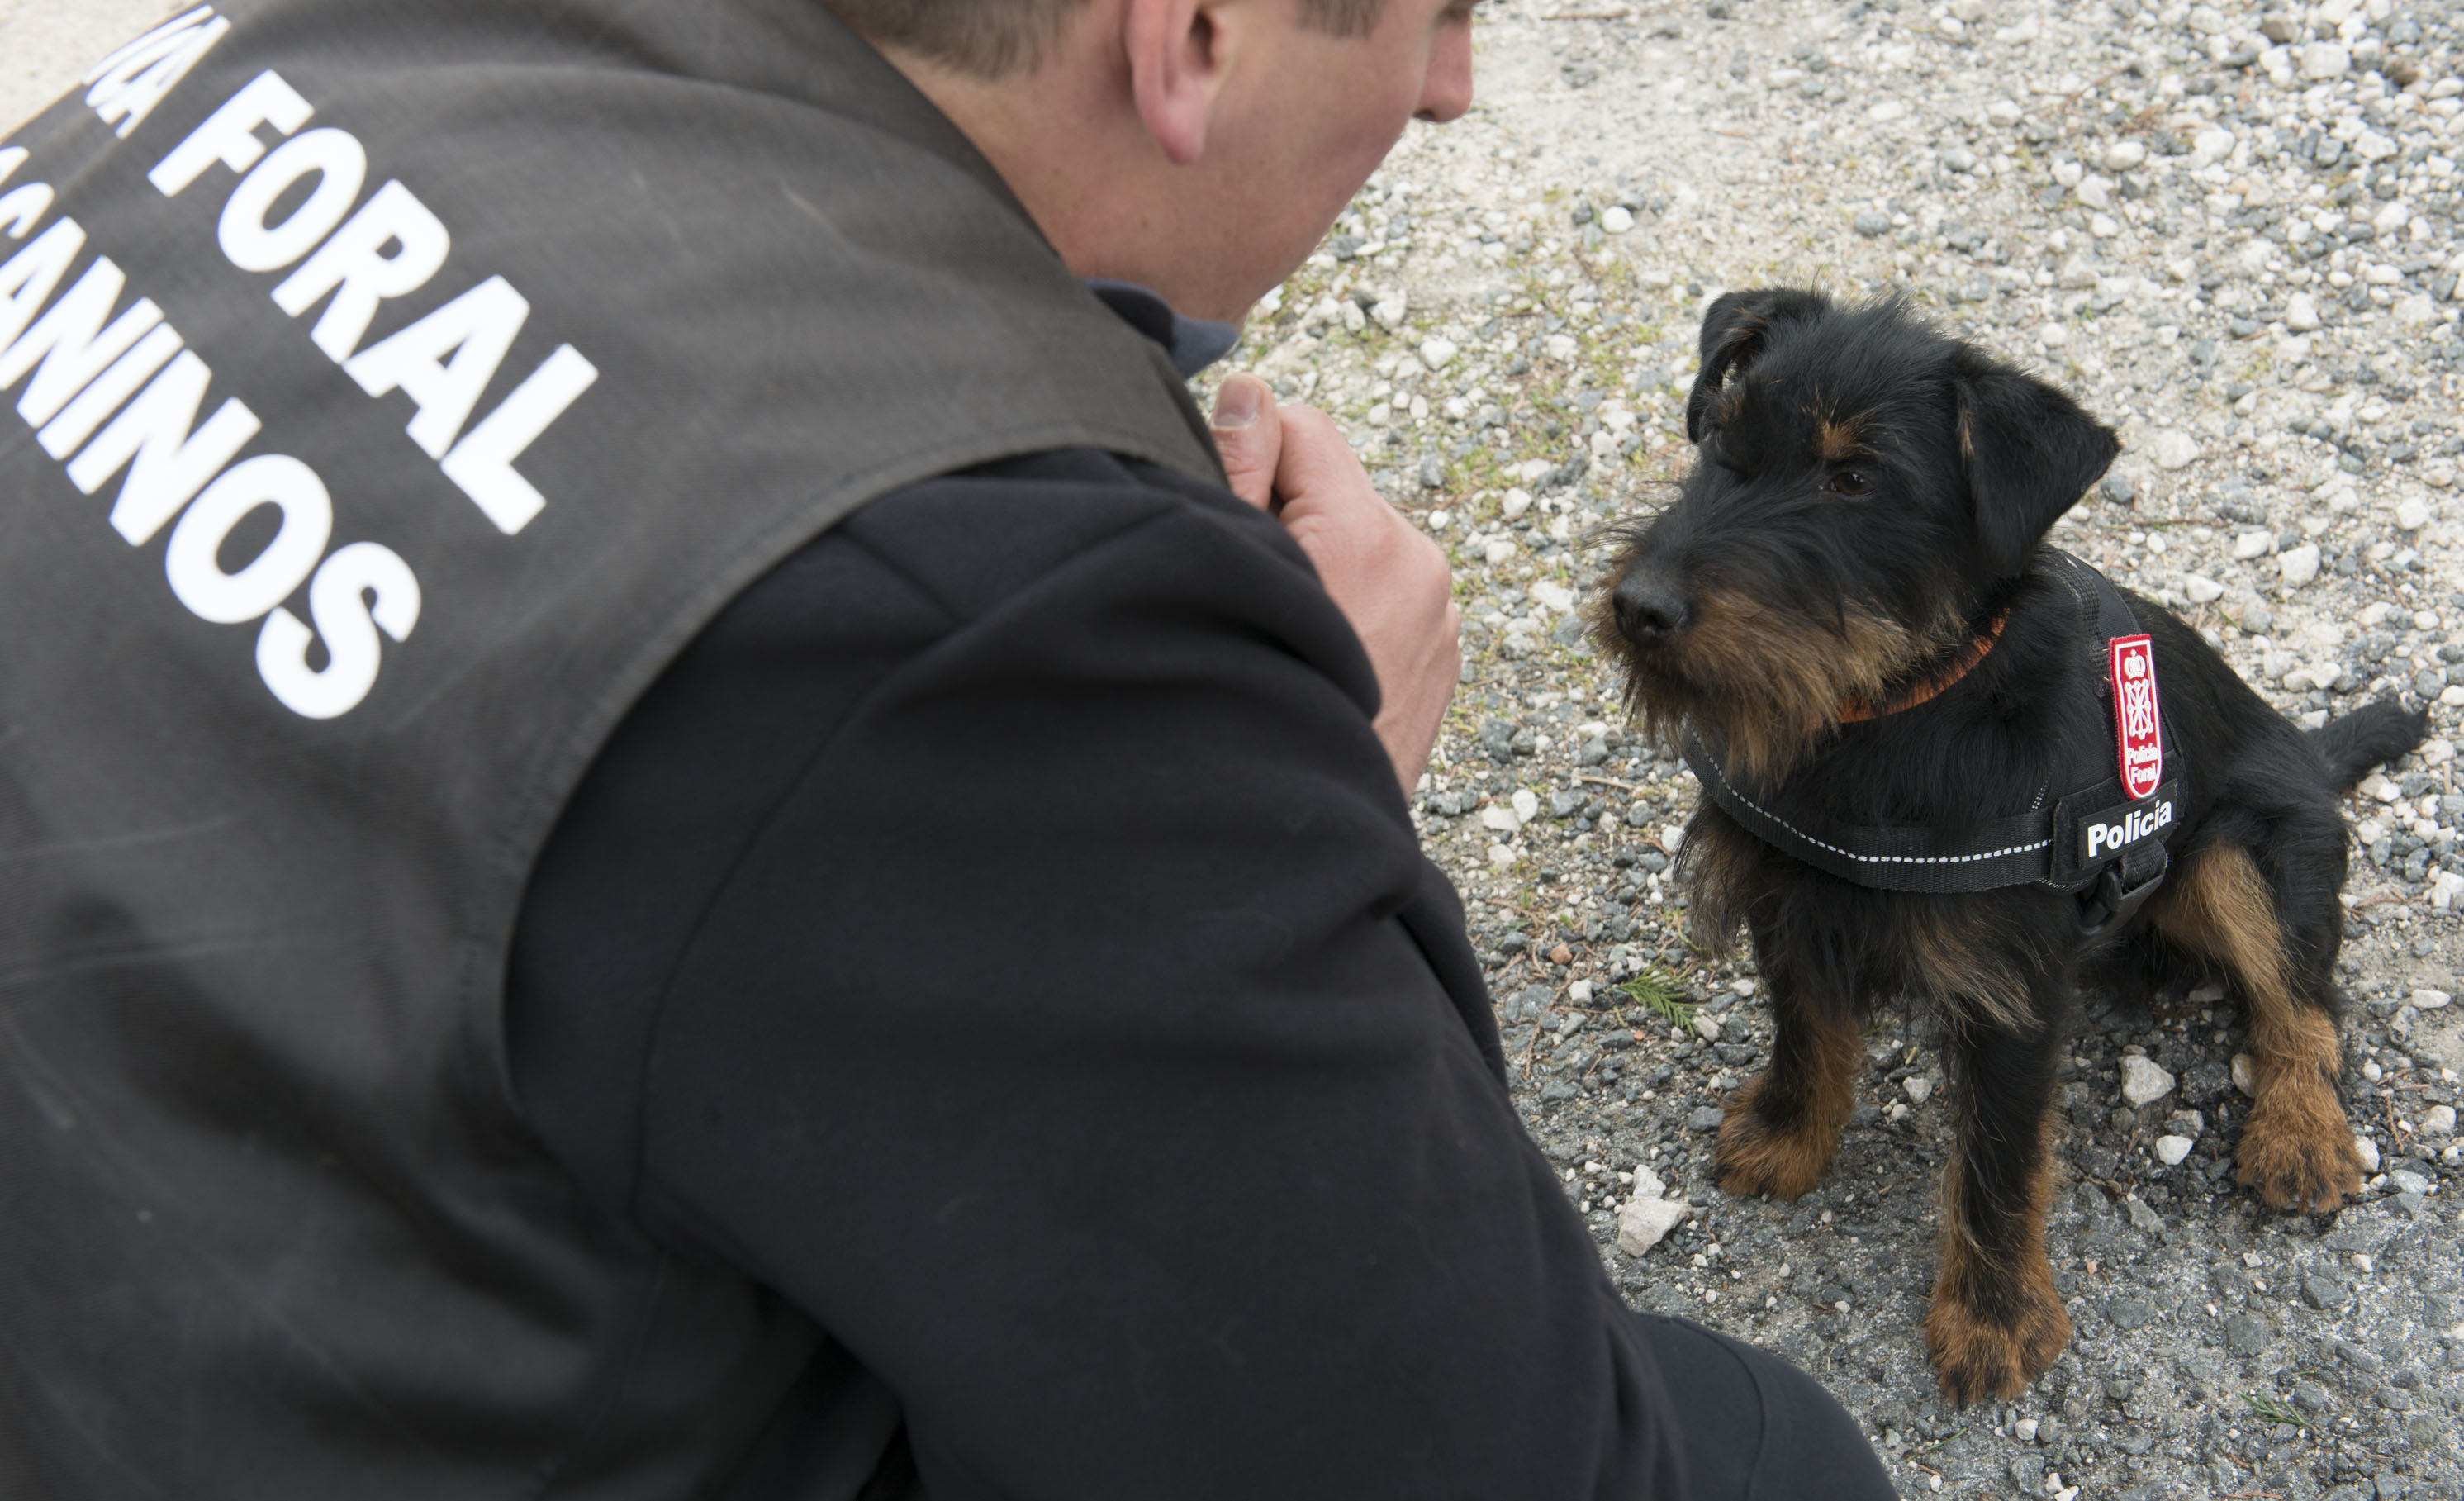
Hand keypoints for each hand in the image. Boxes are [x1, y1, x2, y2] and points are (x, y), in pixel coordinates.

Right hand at [1211, 373, 1459, 794]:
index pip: (1299, 426)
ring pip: (1359, 540)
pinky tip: (1314, 660)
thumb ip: (1230, 472)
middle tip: (1246, 592)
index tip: (1220, 518)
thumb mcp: (1226, 577)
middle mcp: (1418, 566)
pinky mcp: (1445, 654)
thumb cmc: (1247, 712)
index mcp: (1365, 538)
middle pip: (1330, 487)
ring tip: (1280, 635)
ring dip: (1316, 565)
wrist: (1298, 839)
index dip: (1243, 458)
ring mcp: (1441, 617)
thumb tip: (1246, 394)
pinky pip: (1388, 591)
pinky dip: (1349, 607)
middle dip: (1283, 517)